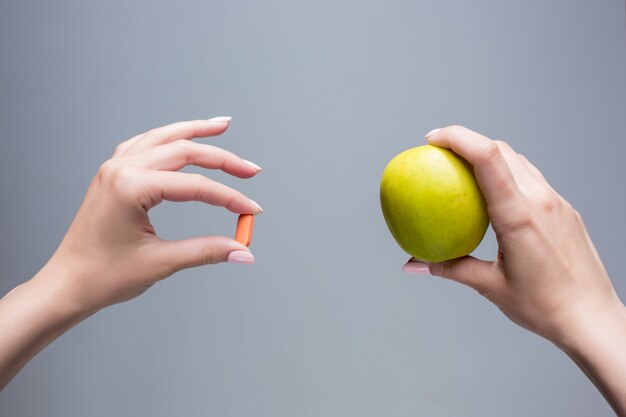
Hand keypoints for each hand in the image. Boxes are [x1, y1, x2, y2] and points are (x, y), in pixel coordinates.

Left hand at [40, 117, 262, 315]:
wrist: (66, 285)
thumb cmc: (102, 276)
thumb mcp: (161, 262)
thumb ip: (207, 251)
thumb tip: (243, 251)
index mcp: (129, 187)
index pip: (195, 186)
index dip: (229, 198)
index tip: (251, 211)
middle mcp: (120, 169)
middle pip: (183, 151)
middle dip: (222, 159)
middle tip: (251, 170)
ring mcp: (113, 168)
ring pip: (163, 138)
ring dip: (195, 132)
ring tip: (221, 125)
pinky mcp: (112, 175)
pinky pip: (145, 145)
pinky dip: (169, 138)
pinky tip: (182, 137)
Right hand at [403, 125, 621, 342]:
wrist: (593, 319)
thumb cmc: (544, 306)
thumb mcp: (489, 286)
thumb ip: (449, 268)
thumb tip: (414, 266)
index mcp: (520, 215)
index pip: (488, 158)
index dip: (457, 137)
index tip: (431, 140)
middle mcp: (541, 200)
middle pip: (501, 149)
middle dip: (466, 140)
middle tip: (438, 150)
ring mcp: (557, 202)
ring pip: (518, 160)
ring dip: (487, 154)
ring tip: (461, 167)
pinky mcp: (565, 210)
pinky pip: (531, 178)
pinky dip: (505, 173)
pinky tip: (492, 194)